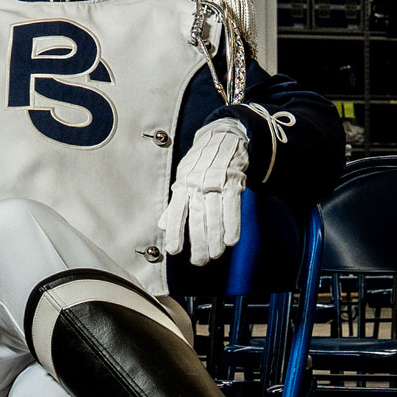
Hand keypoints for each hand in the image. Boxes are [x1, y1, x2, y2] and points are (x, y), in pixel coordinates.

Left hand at [159, 118, 248, 265]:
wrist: (224, 136)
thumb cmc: (201, 162)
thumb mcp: (183, 178)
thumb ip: (176, 203)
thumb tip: (163, 225)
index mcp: (183, 184)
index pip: (177, 211)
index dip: (176, 231)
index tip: (174, 250)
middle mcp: (198, 184)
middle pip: (197, 216)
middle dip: (198, 241)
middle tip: (199, 261)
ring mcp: (216, 183)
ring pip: (215, 213)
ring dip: (215, 237)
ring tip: (215, 255)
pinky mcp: (233, 182)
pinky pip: (233, 205)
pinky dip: (232, 224)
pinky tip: (231, 240)